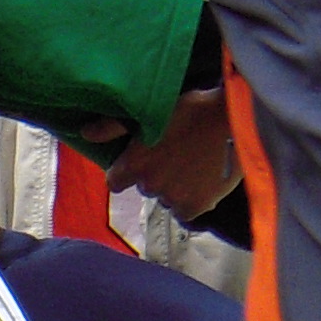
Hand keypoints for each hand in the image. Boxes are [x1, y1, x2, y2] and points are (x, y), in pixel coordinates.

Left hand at [104, 88, 242, 225]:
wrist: (236, 121)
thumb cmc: (193, 109)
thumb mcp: (152, 111)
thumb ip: (114, 126)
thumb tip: (84, 133)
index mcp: (135, 163)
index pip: (116, 182)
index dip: (126, 171)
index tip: (141, 160)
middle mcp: (150, 185)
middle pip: (145, 187)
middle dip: (155, 175)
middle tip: (175, 154)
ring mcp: (173, 199)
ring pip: (167, 198)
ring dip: (175, 187)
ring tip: (193, 164)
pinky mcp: (197, 207)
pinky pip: (186, 211)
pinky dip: (192, 200)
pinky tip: (203, 180)